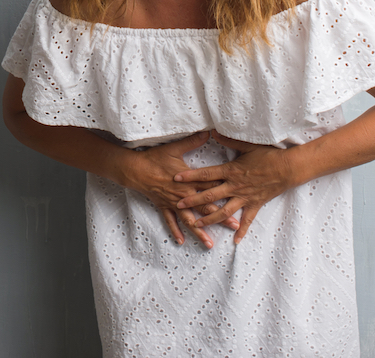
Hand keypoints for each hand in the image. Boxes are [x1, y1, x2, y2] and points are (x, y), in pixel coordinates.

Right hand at [117, 130, 238, 248]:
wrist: (135, 170)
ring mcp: (174, 203)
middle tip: (233, 225)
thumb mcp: (174, 148)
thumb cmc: (155, 158)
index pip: (211, 186)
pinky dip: (176, 231)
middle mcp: (184, 194)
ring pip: (189, 220)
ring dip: (200, 231)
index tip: (239, 197)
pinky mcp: (164, 206)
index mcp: (189, 180)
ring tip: (210, 243)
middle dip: (220, 216)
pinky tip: (181, 241)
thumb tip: (207, 132)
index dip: (226, 191)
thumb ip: (192, 141)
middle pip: (205, 206)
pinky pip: (170, 221)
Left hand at [172, 134, 295, 243]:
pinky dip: (242, 230)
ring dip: (209, 219)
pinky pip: (247, 219)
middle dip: (192, 200)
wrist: (288, 168)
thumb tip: (212, 131)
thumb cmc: (268, 155)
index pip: (206, 174)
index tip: (176, 178)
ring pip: (223, 211)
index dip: (190, 176)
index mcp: (230, 171)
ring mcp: (244, 197)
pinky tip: (235, 240)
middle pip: (209, 195)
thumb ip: (228, 139)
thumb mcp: (247, 145)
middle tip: (178, 204)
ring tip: (197, 224)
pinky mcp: (255, 204)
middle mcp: (234, 186)